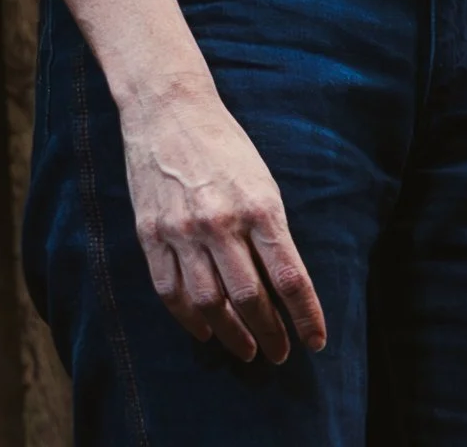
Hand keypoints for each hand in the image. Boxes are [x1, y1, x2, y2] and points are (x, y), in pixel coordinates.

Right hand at [118, 84, 326, 362]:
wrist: (170, 112)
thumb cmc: (227, 147)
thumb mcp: (264, 182)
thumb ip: (271, 231)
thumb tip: (283, 284)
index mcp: (259, 207)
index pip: (290, 276)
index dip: (306, 316)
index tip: (316, 341)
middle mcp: (221, 223)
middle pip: (250, 298)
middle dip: (269, 334)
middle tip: (280, 354)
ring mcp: (182, 232)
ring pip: (209, 304)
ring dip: (230, 335)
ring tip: (246, 351)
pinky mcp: (150, 235)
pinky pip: (170, 292)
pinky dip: (189, 320)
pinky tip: (204, 333)